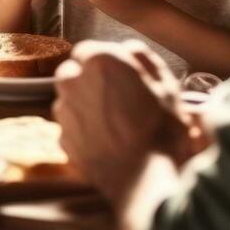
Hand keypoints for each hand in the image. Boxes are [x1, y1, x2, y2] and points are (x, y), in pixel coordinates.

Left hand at [52, 39, 196, 202]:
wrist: (145, 180)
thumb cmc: (160, 131)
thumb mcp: (166, 85)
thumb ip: (143, 58)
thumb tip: (129, 50)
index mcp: (100, 62)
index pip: (90, 49)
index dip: (106, 63)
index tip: (120, 75)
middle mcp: (74, 82)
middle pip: (73, 73)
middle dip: (89, 81)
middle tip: (117, 98)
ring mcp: (65, 113)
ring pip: (69, 99)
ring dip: (85, 104)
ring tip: (114, 122)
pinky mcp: (63, 140)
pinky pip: (70, 126)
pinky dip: (83, 130)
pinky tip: (106, 140)